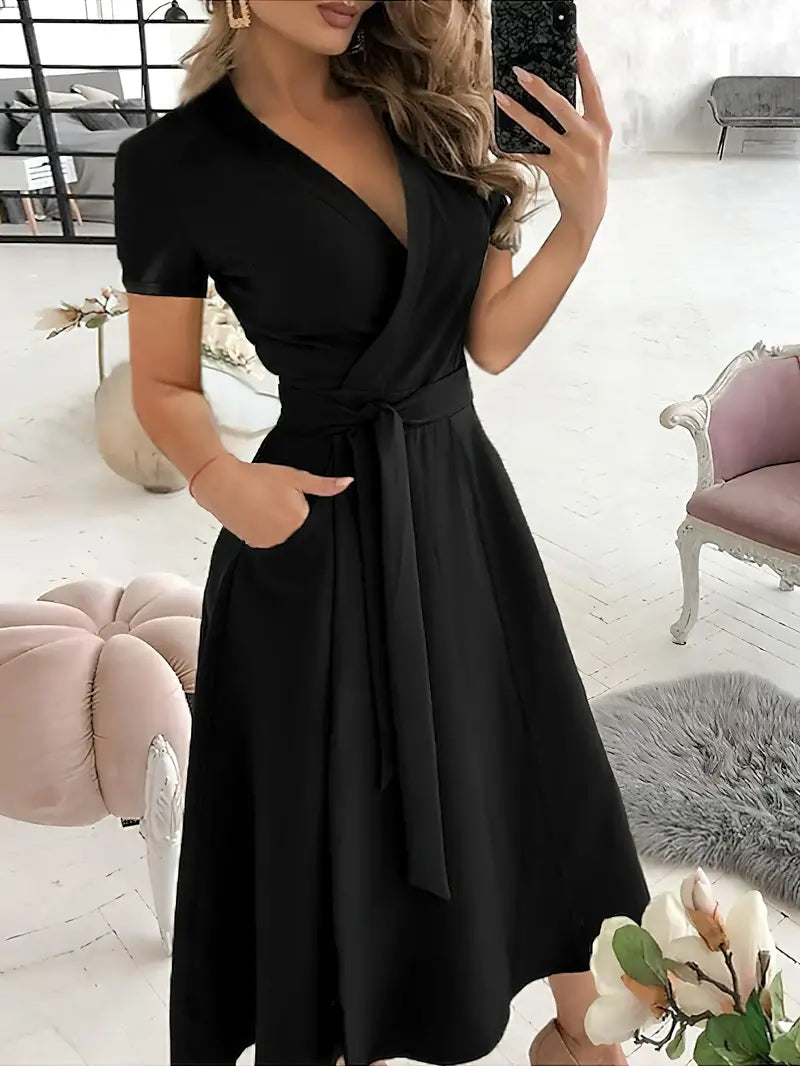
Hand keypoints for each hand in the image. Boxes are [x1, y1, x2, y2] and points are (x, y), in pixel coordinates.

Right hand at [190, 452, 352, 548]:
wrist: (222, 484)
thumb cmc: (258, 478)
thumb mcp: (295, 477)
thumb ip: (322, 484)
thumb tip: (348, 483)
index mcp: (299, 520)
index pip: (311, 517)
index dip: (301, 505)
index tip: (290, 496)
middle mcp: (286, 536)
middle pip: (298, 527)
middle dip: (291, 515)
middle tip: (275, 499)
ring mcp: (270, 543)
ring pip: (283, 535)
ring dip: (278, 524)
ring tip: (264, 505)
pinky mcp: (255, 545)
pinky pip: (268, 539)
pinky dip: (266, 530)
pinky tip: (257, 515)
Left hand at [494, 43, 611, 239]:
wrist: (588, 209)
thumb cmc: (589, 172)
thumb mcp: (595, 143)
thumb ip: (583, 121)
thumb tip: (554, 96)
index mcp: (601, 126)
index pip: (592, 89)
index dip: (583, 65)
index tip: (573, 44)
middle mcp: (588, 138)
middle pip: (560, 105)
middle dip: (537, 87)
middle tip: (518, 73)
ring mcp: (572, 154)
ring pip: (538, 127)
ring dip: (516, 111)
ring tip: (500, 98)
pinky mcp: (556, 170)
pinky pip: (529, 153)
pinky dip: (512, 147)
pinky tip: (500, 139)